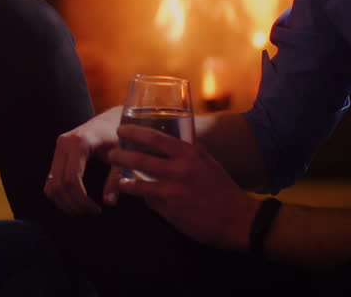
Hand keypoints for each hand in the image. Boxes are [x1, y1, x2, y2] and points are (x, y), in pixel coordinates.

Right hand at [44, 106, 122, 214]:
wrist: (111, 120)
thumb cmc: (119, 137)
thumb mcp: (122, 157)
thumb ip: (115, 179)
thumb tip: (109, 203)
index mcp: (80, 143)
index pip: (72, 179)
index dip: (82, 200)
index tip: (96, 210)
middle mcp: (64, 144)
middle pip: (59, 184)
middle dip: (74, 204)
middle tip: (91, 212)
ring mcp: (58, 148)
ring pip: (51, 184)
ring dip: (64, 202)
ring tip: (83, 210)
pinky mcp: (57, 153)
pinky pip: (51, 180)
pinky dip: (60, 194)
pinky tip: (76, 200)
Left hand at [106, 124, 255, 250]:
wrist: (239, 220)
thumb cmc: (224, 189)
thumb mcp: (208, 162)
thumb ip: (190, 152)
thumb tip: (174, 142)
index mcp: (190, 154)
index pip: (156, 138)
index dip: (135, 133)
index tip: (121, 130)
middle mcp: (179, 171)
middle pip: (140, 160)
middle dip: (120, 156)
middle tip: (111, 154)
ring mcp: (173, 192)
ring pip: (138, 184)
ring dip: (123, 180)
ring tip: (116, 179)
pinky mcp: (170, 211)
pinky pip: (150, 202)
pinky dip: (143, 198)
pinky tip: (138, 196)